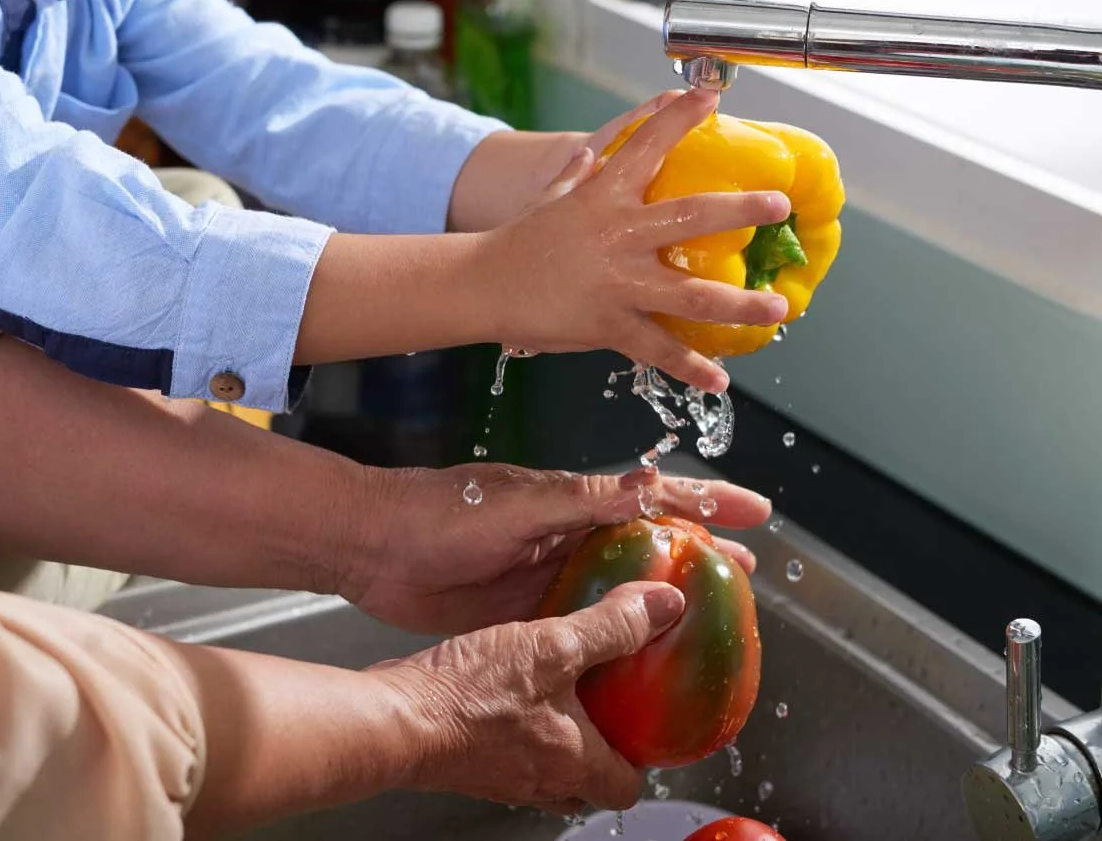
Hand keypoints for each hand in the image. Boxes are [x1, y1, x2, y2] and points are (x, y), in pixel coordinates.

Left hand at [345, 463, 768, 634]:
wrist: (379, 549)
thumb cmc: (442, 511)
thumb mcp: (518, 504)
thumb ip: (582, 500)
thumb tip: (646, 483)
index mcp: (575, 501)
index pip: (656, 497)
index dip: (709, 502)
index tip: (756, 510)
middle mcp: (572, 536)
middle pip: (653, 545)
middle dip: (703, 553)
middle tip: (749, 571)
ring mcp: (553, 574)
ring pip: (626, 587)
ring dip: (668, 598)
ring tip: (712, 615)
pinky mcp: (530, 610)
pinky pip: (588, 624)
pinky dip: (620, 635)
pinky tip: (642, 653)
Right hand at [371, 580, 685, 813]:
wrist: (394, 716)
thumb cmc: (467, 695)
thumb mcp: (552, 644)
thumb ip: (611, 625)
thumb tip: (662, 606)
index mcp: (574, 762)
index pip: (627, 787)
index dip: (642, 757)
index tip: (647, 722)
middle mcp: (539, 779)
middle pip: (587, 780)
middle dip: (600, 746)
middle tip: (606, 701)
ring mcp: (501, 775)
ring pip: (546, 766)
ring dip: (557, 734)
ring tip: (559, 687)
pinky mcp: (469, 759)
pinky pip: (508, 750)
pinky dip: (517, 724)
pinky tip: (508, 683)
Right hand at [477, 89, 790, 392]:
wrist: (483, 285)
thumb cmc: (518, 240)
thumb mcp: (548, 198)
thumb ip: (574, 175)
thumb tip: (590, 152)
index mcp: (604, 196)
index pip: (646, 145)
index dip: (680, 116)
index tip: (711, 94)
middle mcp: (619, 234)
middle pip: (692, 217)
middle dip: (741, 209)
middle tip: (779, 206)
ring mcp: (618, 281)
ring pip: (691, 294)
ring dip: (738, 303)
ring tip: (777, 309)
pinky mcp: (609, 323)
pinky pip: (658, 350)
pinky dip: (691, 368)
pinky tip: (719, 382)